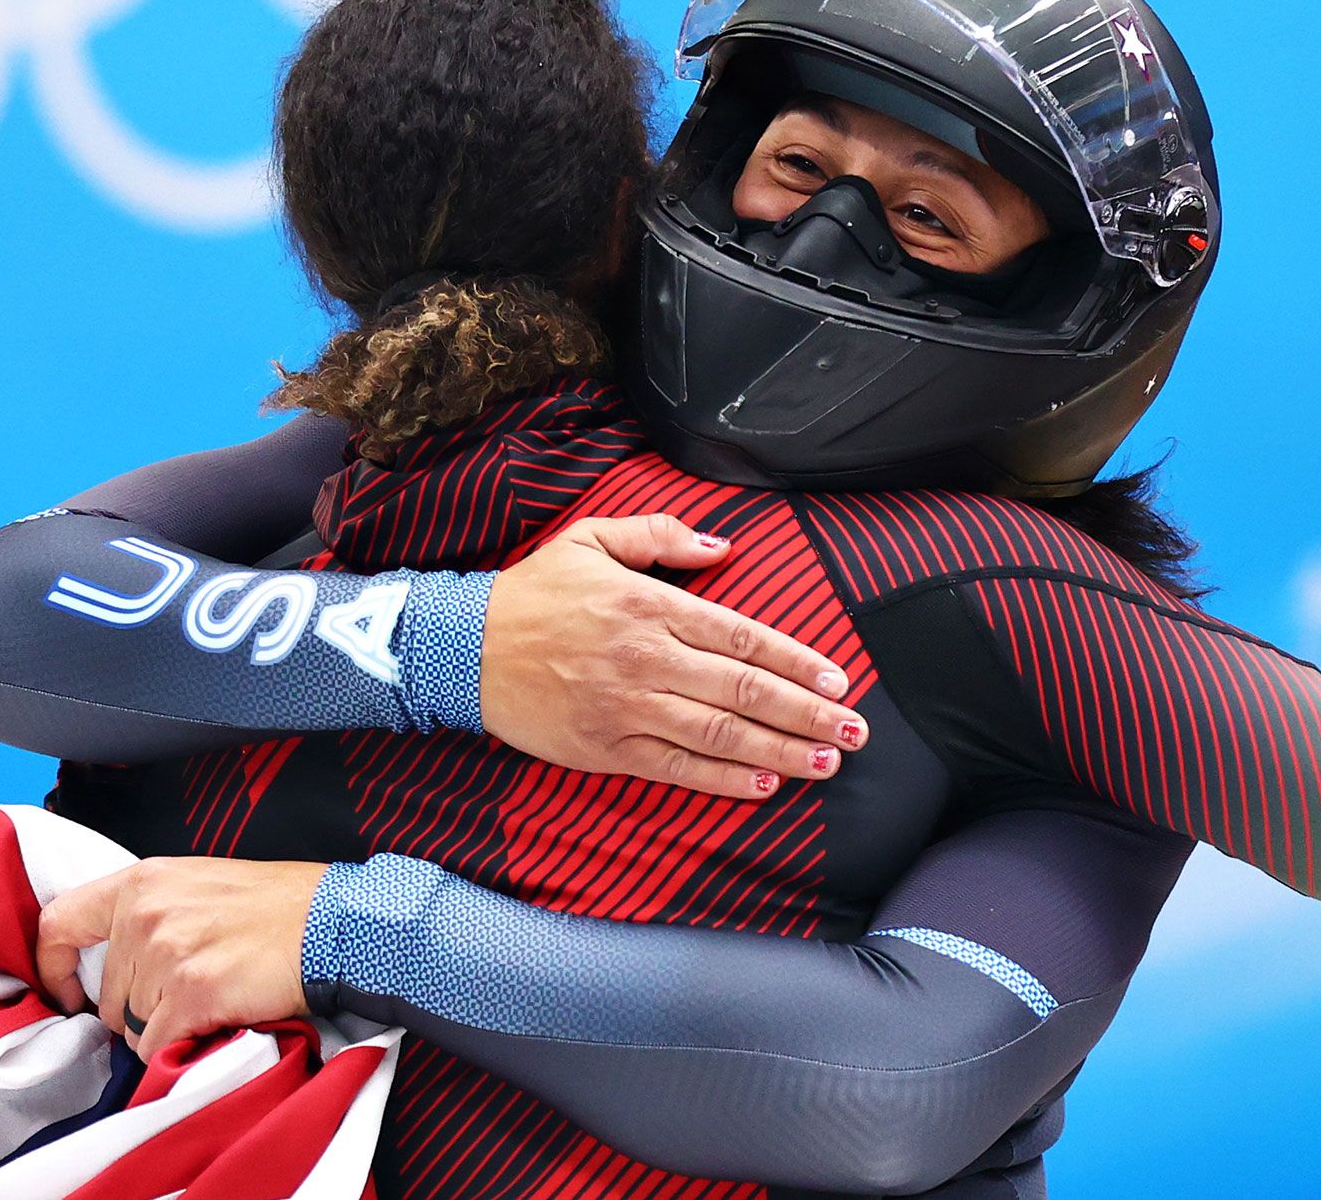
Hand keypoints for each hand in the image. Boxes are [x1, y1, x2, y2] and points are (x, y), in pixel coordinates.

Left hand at [36, 857, 328, 1058]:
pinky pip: (157, 1047)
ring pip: (131, 1027)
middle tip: (188, 995)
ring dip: (165, 1029)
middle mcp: (145, 914)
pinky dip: (183, 1047)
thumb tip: (114, 963)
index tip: (69, 994)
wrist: (331, 923)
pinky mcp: (191, 992)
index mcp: (141, 882)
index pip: (58, 923)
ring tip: (211, 1001)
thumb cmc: (274, 906)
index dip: (53, 968)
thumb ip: (149, 912)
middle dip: (138, 1010)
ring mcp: (166, 954)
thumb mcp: (198, 884)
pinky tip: (216, 1021)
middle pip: (106, 995)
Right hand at [481, 514, 865, 799]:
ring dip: (782, 750)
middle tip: (854, 730)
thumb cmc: (534, 593)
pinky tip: (765, 783)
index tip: (837, 679)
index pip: (744, 636)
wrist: (465, 650)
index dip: (798, 660)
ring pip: (721, 733)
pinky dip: (725, 778)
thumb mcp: (592, 540)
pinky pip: (678, 768)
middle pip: (745, 689)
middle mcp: (647, 659)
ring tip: (826, 760)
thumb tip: (724, 547)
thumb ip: (662, 536)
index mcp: (650, 605)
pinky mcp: (608, 749)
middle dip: (808, 712)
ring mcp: (629, 709)